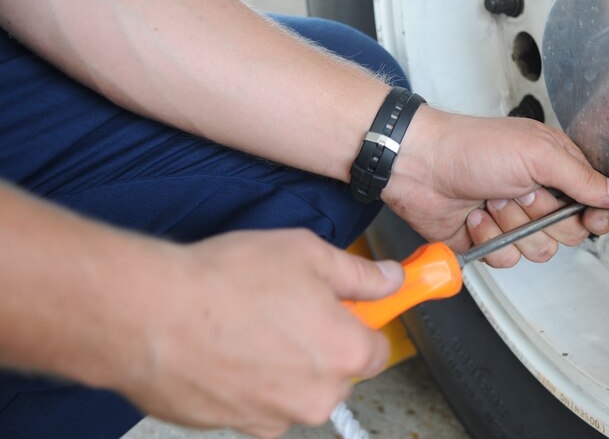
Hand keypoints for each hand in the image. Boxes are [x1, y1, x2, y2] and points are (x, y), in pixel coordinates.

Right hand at [117, 230, 403, 438]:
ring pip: (293, 389)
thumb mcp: (308, 254)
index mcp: (344, 354)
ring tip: (245, 324)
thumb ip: (359, 275)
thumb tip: (391, 279)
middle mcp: (315, 397)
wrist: (149, 316)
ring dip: (280, 365)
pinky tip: (222, 348)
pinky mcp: (231, 427)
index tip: (346, 308)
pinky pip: (253, 403)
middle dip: (319, 344)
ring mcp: (271, 418)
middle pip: (335, 372)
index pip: (377, 349)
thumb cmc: (226, 281)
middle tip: (285, 306)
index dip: (360, 323)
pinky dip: (244, 381)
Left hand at [382, 107, 608, 265]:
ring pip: (539, 250)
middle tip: (521, 192)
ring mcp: (513, 219)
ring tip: (492, 200)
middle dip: (543, 216)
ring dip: (513, 226)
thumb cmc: (471, 146)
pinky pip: (508, 260)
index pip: (595, 202)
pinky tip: (475, 216)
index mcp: (555, 167)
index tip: (589, 216)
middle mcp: (537, 194)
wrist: (419, 165)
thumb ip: (581, 177)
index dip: (595, 214)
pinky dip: (490, 240)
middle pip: (570, 232)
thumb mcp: (536, 153)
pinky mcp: (489, 240)